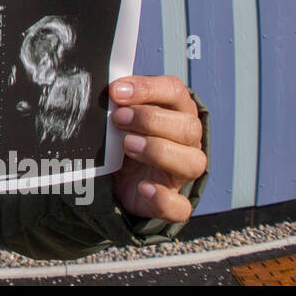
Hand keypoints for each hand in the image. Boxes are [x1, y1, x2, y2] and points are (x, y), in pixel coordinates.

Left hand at [109, 75, 206, 221]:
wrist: (117, 182)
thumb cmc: (121, 139)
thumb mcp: (118, 119)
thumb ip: (116, 104)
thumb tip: (104, 91)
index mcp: (174, 112)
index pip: (175, 92)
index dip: (148, 89)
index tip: (117, 92)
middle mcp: (185, 142)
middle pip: (188, 127)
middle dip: (151, 120)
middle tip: (119, 119)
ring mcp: (181, 174)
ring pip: (192, 162)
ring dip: (159, 151)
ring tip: (127, 145)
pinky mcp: (171, 203)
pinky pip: (180, 206)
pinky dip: (163, 197)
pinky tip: (143, 187)